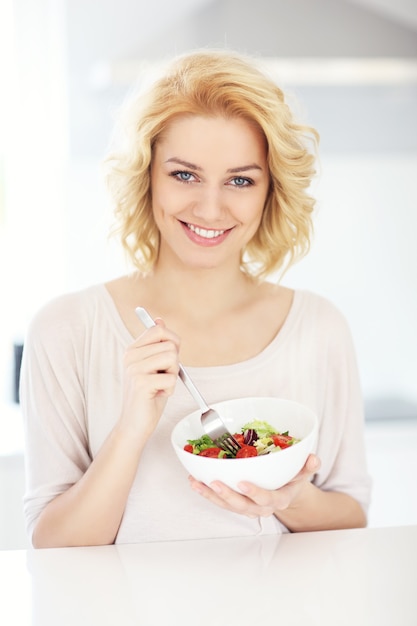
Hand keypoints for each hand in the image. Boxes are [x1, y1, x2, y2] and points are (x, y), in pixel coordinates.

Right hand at [119, 319, 179, 436]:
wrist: (135, 424)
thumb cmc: (149, 396)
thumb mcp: (155, 366)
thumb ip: (159, 344)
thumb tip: (159, 320)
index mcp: (133, 349)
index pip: (159, 329)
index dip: (172, 342)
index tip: (167, 360)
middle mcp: (131, 356)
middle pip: (170, 345)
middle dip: (173, 364)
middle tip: (161, 378)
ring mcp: (134, 369)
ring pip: (172, 359)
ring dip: (172, 376)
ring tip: (158, 386)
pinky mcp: (140, 383)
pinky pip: (171, 378)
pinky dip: (170, 390)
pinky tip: (156, 396)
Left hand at [188, 454, 320, 518]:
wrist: (285, 492)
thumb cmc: (292, 479)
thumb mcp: (303, 472)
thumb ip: (308, 466)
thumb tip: (314, 458)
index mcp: (278, 499)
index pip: (267, 500)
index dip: (255, 493)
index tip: (243, 483)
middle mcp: (260, 507)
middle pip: (242, 506)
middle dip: (226, 496)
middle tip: (214, 482)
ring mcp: (246, 507)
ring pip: (227, 505)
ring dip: (210, 495)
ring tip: (196, 483)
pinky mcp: (234, 503)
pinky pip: (219, 501)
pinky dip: (206, 492)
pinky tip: (195, 482)